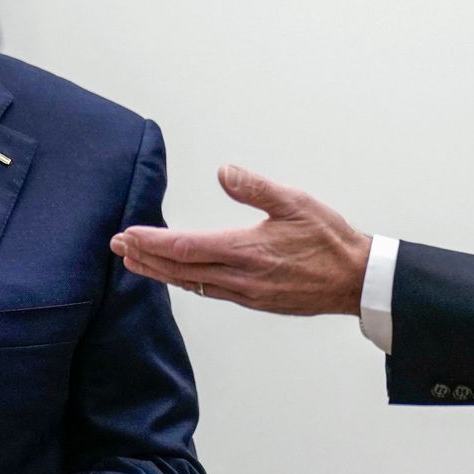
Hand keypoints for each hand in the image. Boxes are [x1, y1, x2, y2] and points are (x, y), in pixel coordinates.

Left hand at [110, 164, 371, 315]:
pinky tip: (177, 276)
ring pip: (192, 284)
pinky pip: (210, 292)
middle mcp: (241, 278)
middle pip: (180, 270)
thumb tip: (223, 171)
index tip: (127, 233)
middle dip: (145, 258)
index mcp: (247, 251)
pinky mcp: (254, 302)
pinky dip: (186, 282)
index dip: (152, 242)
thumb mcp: (296, 203)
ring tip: (135, 262)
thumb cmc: (329, 240)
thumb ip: (256, 187)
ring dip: (160, 273)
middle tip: (117, 247)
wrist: (356, 281)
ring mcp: (246, 294)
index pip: (185, 247)